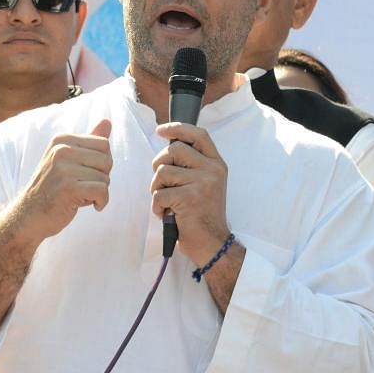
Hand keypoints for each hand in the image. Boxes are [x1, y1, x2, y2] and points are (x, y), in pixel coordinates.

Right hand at [19, 119, 112, 242]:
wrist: (28, 216)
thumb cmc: (52, 188)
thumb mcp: (67, 161)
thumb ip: (88, 141)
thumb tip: (107, 120)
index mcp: (62, 140)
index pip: (103, 144)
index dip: (102, 163)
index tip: (86, 174)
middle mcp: (61, 150)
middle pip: (107, 159)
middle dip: (102, 177)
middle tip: (84, 187)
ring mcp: (63, 168)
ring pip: (105, 178)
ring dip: (99, 192)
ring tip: (80, 196)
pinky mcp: (68, 188)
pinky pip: (102, 191)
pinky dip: (102, 202)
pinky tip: (91, 205)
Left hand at [151, 122, 229, 263]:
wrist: (212, 244)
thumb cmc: (202, 215)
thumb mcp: (205, 184)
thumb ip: (193, 165)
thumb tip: (169, 145)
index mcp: (216, 164)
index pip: (198, 134)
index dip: (177, 128)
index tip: (160, 130)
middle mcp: (212, 170)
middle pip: (173, 150)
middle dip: (159, 165)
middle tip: (162, 183)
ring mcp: (202, 183)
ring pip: (162, 171)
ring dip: (156, 188)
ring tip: (167, 202)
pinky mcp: (189, 198)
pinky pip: (159, 193)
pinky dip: (157, 206)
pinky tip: (167, 214)